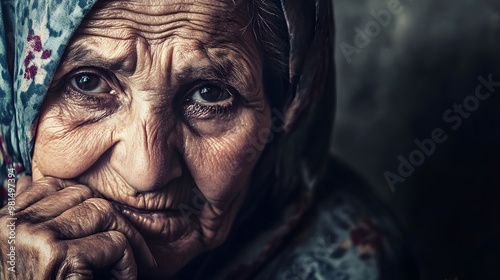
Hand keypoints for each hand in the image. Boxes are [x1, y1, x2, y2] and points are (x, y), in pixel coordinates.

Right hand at [0, 177, 155, 278]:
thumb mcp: (24, 251)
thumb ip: (30, 216)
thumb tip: (30, 180)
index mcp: (5, 221)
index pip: (55, 184)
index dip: (88, 201)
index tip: (104, 225)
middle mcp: (14, 225)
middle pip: (84, 195)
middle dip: (113, 219)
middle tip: (128, 246)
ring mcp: (35, 239)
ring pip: (103, 213)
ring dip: (125, 240)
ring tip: (123, 266)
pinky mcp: (59, 258)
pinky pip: (114, 242)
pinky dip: (128, 262)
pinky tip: (121, 278)